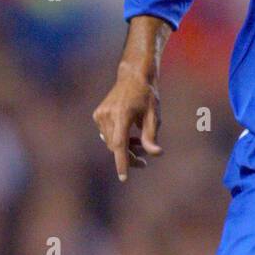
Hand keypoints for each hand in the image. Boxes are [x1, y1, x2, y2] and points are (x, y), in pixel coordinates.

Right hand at [93, 61, 162, 181]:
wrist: (133, 76)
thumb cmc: (147, 95)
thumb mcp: (154, 115)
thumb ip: (152, 136)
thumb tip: (156, 154)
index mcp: (122, 115)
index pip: (119, 144)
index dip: (122, 162)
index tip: (123, 178)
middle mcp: (107, 115)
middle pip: (116, 147)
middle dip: (129, 157)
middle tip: (144, 162)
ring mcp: (100, 115)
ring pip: (111, 143)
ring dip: (124, 148)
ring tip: (140, 145)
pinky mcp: (98, 115)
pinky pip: (107, 135)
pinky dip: (118, 139)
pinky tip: (130, 136)